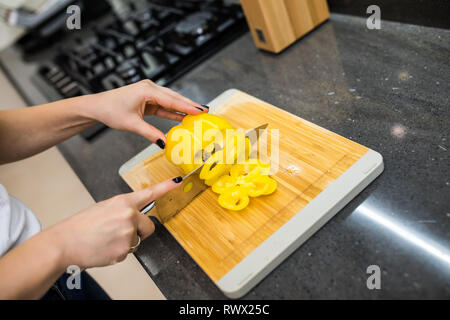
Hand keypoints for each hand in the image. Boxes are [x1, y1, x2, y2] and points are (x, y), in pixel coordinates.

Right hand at [48, 177, 181, 268]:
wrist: (64, 243)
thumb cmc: (81, 226)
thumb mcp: (104, 209)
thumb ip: (123, 210)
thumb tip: (134, 217)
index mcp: (123, 202)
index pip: (150, 193)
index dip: (166, 187)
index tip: (179, 182)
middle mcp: (129, 215)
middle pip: (149, 227)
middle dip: (140, 232)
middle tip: (120, 233)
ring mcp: (128, 233)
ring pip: (137, 241)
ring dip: (126, 242)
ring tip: (106, 239)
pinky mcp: (124, 249)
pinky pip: (128, 252)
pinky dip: (118, 253)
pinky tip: (104, 248)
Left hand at [84, 80, 206, 145]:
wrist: (97, 106)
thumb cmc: (111, 111)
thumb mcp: (132, 124)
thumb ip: (150, 133)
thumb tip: (165, 143)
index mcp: (146, 91)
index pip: (171, 100)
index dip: (187, 106)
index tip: (201, 111)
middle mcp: (150, 88)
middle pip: (174, 98)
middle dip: (190, 105)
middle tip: (206, 111)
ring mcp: (149, 93)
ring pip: (170, 101)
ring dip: (183, 108)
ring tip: (198, 114)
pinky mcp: (147, 99)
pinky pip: (164, 106)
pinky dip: (173, 111)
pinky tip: (183, 117)